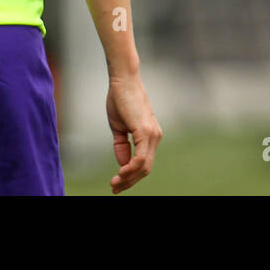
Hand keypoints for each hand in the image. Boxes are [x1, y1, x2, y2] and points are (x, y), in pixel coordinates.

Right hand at [106, 75, 161, 193]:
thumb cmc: (120, 100)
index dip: (130, 176)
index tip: (117, 183)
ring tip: (115, 183)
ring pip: (144, 166)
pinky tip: (121, 173)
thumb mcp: (118, 128)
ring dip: (129, 178)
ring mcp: (152, 134)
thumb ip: (121, 146)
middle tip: (114, 189)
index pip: (144, 163)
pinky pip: (141, 158)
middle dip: (129, 181)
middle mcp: (155, 137)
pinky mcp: (145, 131)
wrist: (122, 80)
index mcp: (150, 136)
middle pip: (145, 168)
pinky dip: (131, 168)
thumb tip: (122, 163)